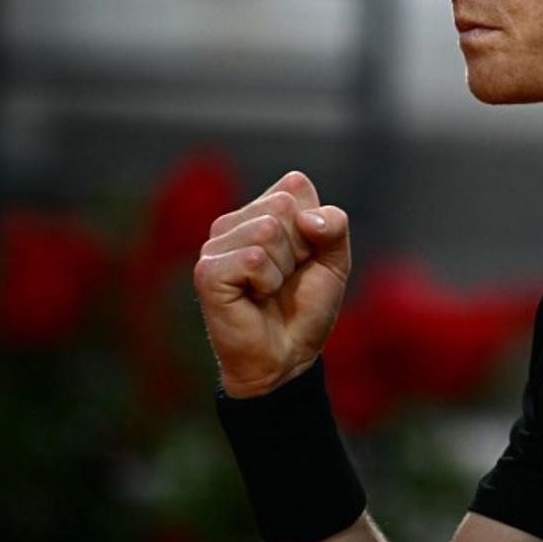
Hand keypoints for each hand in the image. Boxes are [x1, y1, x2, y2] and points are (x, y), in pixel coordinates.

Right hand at [194, 170, 350, 398]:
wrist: (289, 356)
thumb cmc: (305, 307)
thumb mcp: (335, 260)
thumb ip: (334, 226)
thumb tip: (308, 218)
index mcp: (260, 210)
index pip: (296, 185)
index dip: (315, 224)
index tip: (305, 256)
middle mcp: (233, 222)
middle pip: (283, 205)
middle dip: (301, 247)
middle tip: (287, 277)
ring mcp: (215, 246)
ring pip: (269, 230)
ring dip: (284, 268)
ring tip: (270, 289)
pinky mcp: (207, 272)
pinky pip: (254, 258)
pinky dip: (268, 282)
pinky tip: (256, 298)